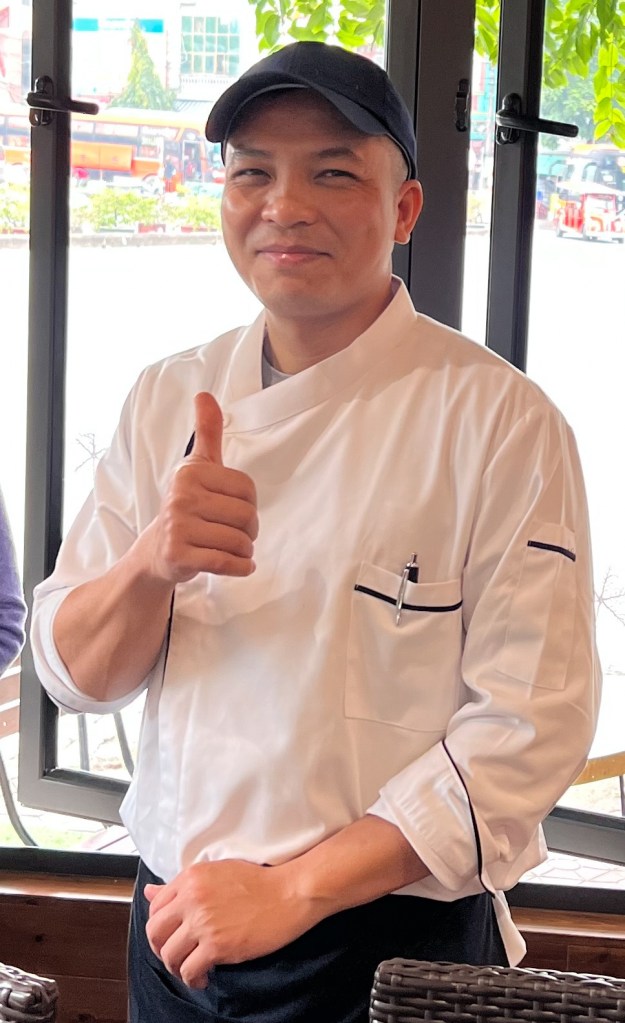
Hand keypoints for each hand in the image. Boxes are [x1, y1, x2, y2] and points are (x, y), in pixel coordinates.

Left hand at [144, 860, 313, 988]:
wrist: (290, 892)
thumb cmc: (260, 881)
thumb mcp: (217, 872)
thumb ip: (182, 885)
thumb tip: (151, 892)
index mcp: (191, 877)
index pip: (155, 906)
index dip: (160, 925)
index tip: (171, 934)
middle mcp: (192, 898)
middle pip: (155, 932)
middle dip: (161, 948)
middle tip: (175, 954)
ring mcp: (204, 922)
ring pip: (169, 954)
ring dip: (176, 966)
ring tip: (190, 968)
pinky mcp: (218, 945)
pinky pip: (188, 970)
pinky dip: (192, 979)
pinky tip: (204, 976)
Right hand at [148, 392, 257, 583]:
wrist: (156, 551)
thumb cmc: (186, 506)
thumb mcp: (197, 467)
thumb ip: (207, 432)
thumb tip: (204, 395)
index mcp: (190, 473)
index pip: (247, 490)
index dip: (249, 504)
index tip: (233, 509)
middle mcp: (181, 497)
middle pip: (246, 517)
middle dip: (249, 530)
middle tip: (234, 533)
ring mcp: (177, 527)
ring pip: (239, 542)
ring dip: (244, 551)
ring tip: (231, 548)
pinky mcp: (178, 555)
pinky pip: (226, 563)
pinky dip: (241, 568)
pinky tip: (241, 565)